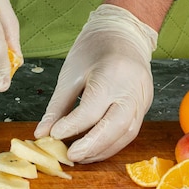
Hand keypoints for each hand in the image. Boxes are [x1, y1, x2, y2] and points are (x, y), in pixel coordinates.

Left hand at [34, 4, 157, 162]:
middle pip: (115, 127)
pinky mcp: (145, 106)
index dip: (71, 127)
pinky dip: (112, 143)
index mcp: (112, 74)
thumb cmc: (94, 49)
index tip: (53, 136)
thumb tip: (43, 133)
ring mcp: (143, 98)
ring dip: (103, 150)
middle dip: (91, 146)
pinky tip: (95, 148)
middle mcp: (132, 88)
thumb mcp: (70, 74)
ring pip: (127, 134)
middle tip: (70, 156)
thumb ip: (58, 107)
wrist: (123, 32)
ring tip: (81, 156)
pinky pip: (131, 131)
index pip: (91, 110)